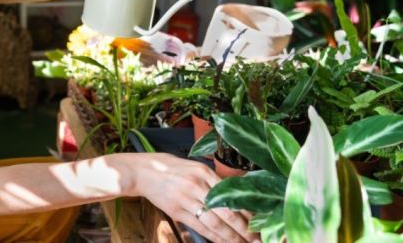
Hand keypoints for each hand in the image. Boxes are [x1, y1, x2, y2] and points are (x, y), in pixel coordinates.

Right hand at [129, 153, 259, 242]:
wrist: (143, 171)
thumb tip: (235, 198)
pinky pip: (198, 227)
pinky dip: (212, 237)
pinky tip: (222, 242)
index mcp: (204, 172)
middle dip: (244, 228)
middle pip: (226, 211)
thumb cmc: (171, 168)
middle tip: (257, 240)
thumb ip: (213, 181)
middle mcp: (196, 185)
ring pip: (213, 222)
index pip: (231, 195)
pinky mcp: (175, 210)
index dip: (246, 211)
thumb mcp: (194, 167)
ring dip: (230, 236)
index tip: (259, 223)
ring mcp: (185, 198)